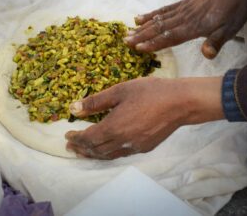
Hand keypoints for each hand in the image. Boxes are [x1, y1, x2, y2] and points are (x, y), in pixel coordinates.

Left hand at [65, 77, 223, 158]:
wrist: (179, 102)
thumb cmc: (149, 92)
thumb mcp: (120, 91)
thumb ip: (96, 102)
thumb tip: (74, 108)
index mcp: (114, 127)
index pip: (88, 138)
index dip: (76, 139)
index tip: (67, 136)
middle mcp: (122, 141)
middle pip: (96, 150)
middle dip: (81, 149)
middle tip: (71, 146)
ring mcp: (135, 146)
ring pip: (108, 155)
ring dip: (93, 154)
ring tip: (84, 151)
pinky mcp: (145, 147)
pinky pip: (120, 154)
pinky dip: (108, 153)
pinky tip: (107, 148)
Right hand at [124, 0, 246, 58]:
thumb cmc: (234, 10)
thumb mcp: (231, 28)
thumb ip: (216, 41)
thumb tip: (207, 55)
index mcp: (194, 26)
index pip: (170, 37)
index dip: (154, 43)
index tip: (138, 48)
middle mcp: (184, 18)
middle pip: (159, 28)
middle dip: (142, 36)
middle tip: (126, 41)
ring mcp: (181, 9)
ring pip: (158, 19)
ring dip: (143, 26)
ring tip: (129, 31)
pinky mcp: (182, 3)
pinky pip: (163, 9)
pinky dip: (151, 14)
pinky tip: (141, 16)